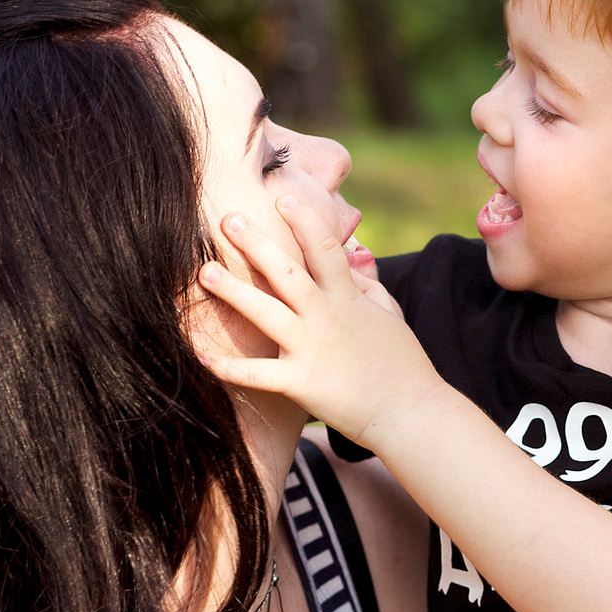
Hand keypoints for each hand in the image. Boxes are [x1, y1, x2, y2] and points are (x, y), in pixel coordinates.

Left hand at [195, 197, 443, 443]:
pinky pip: (258, 374)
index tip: (282, 198)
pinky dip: (229, 367)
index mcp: (348, 299)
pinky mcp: (300, 384)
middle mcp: (326, 318)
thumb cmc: (401, 364)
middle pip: (288, 273)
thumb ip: (367, 282)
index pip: (325, 250)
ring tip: (204, 271)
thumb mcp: (389, 315)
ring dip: (234, 292)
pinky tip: (200, 355)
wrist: (410, 413)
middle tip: (228, 218)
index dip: (304, 221)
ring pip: (266, 314)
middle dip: (257, 244)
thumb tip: (355, 249)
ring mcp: (311, 349)